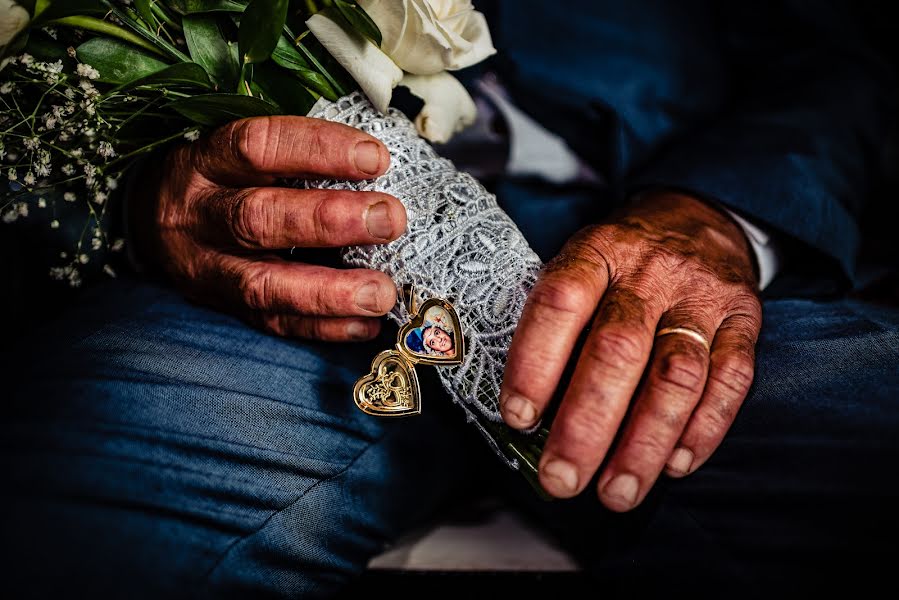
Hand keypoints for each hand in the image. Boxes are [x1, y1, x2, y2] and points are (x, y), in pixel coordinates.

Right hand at [129, 116, 406, 340]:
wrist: (149, 219)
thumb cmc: (220, 177)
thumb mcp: (239, 150)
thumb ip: (295, 154)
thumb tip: (379, 162)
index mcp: (208, 159)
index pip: (258, 146)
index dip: (318, 150)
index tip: (376, 158)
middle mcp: (200, 213)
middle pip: (259, 218)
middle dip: (330, 221)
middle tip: (390, 220)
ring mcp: (207, 267)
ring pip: (262, 285)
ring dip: (329, 291)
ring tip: (381, 292)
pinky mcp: (220, 307)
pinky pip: (271, 323)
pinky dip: (322, 327)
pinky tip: (365, 324)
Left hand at [500, 191, 761, 510]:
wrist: (698, 215)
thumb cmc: (622, 260)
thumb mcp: (582, 265)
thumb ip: (562, 325)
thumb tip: (531, 416)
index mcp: (596, 253)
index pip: (560, 304)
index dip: (535, 363)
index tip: (517, 417)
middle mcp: (649, 272)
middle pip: (619, 350)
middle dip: (587, 425)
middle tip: (562, 478)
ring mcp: (701, 295)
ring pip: (676, 375)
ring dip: (645, 443)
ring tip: (617, 491)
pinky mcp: (743, 319)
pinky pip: (731, 379)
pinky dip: (704, 429)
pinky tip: (676, 465)